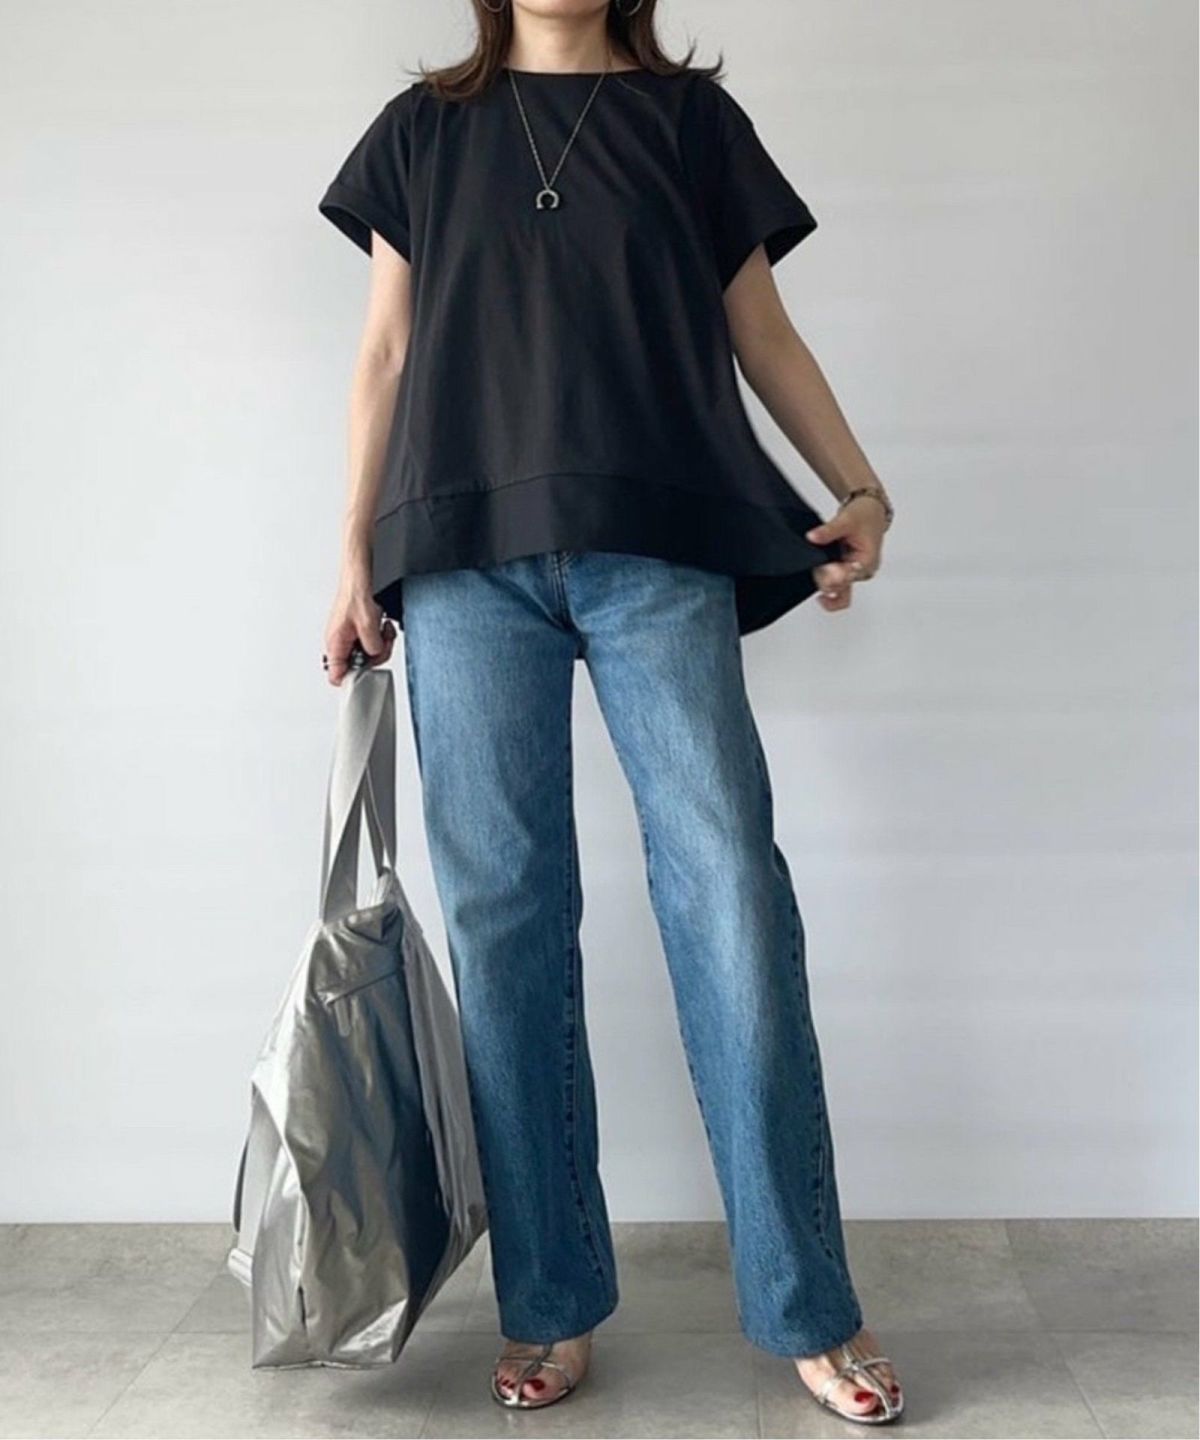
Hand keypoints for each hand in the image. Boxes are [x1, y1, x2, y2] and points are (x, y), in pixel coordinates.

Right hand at [323, 565, 395, 685]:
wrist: (359, 577)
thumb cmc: (356, 595)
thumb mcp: (368, 625)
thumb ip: (373, 647)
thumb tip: (375, 655)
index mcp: (335, 644)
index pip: (337, 676)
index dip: (353, 680)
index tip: (367, 677)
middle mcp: (339, 643)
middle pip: (358, 666)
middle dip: (375, 655)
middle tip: (382, 642)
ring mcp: (348, 637)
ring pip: (367, 653)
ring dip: (380, 643)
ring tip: (382, 629)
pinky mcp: (357, 631)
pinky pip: (370, 642)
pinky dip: (380, 636)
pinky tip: (381, 624)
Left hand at [806, 495, 888, 612]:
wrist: (871, 511)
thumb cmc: (865, 516)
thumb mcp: (846, 519)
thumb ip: (829, 530)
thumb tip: (812, 537)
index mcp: (867, 562)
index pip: (848, 577)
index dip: (833, 575)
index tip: (825, 567)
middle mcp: (861, 572)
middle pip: (841, 588)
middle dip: (826, 580)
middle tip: (819, 567)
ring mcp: (853, 573)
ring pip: (837, 591)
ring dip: (824, 581)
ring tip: (817, 569)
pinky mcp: (845, 571)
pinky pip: (835, 585)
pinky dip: (824, 580)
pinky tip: (815, 574)